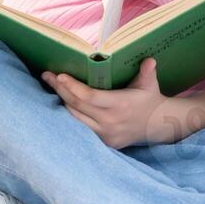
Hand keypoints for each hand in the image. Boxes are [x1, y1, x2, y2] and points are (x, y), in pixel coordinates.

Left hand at [42, 57, 168, 148]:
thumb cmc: (149, 99)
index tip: (59, 75)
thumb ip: (148, 72)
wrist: (157, 125)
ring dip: (61, 101)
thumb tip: (150, 60)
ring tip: (51, 85)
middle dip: (60, 89)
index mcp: (120, 104)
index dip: (73, 87)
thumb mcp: (150, 84)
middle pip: (77, 105)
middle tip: (47, 75)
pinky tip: (62, 102)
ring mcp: (105, 134)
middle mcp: (110, 121)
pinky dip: (70, 115)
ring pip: (74, 118)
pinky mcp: (103, 142)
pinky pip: (80, 127)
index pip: (90, 96)